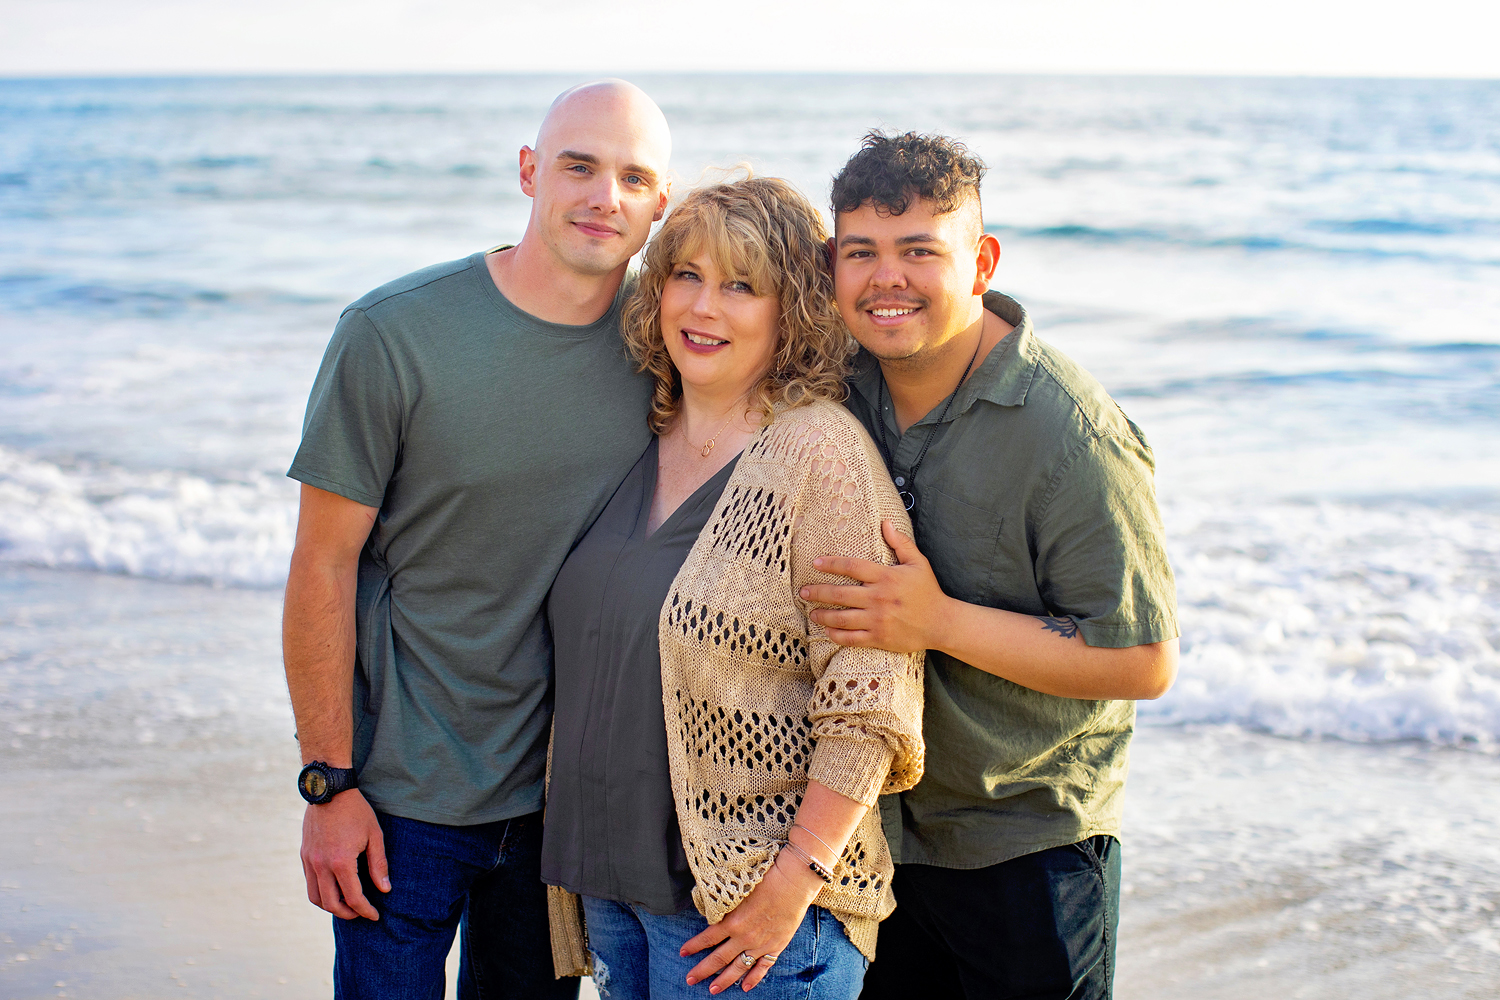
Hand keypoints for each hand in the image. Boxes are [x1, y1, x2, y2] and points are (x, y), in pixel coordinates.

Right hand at [300, 789, 389, 920]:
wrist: (329, 790)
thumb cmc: (356, 811)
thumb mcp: (374, 835)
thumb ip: (378, 864)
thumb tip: (384, 889)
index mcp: (341, 861)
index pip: (353, 898)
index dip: (365, 910)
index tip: (374, 915)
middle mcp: (321, 865)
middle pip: (331, 904)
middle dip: (348, 913)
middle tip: (361, 912)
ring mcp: (309, 861)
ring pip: (315, 897)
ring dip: (331, 906)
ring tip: (347, 903)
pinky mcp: (304, 855)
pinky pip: (309, 883)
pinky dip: (321, 892)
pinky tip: (334, 887)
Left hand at [681, 855, 822, 992]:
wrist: (792, 882)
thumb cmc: (765, 879)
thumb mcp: (738, 890)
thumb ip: (725, 906)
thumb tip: (712, 913)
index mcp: (732, 921)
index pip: (707, 938)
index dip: (693, 946)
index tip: (683, 952)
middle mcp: (743, 937)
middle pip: (718, 958)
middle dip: (702, 970)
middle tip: (690, 979)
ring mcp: (760, 944)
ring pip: (738, 968)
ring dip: (723, 980)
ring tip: (712, 990)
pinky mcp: (775, 946)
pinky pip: (762, 967)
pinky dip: (753, 978)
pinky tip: (744, 987)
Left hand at [799, 520, 949, 652]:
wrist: (941, 623)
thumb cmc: (928, 592)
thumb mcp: (918, 563)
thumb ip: (900, 543)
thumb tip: (885, 522)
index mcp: (886, 577)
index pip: (851, 567)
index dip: (831, 564)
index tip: (816, 563)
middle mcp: (878, 598)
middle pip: (840, 594)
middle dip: (818, 592)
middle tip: (803, 592)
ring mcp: (878, 619)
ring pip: (841, 618)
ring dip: (822, 614)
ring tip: (811, 612)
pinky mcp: (879, 637)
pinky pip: (851, 638)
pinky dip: (836, 635)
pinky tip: (826, 630)